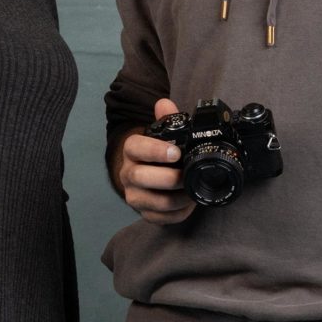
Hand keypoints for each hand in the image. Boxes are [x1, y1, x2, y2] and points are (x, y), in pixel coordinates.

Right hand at [117, 97, 195, 224]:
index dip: (155, 151)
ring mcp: (134, 195)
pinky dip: (177, 214)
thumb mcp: (162, 135)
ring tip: (193, 191)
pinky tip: (188, 205)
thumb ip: (166, 119)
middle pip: (140, 177)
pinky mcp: (143, 213)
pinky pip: (158, 219)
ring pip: (151, 201)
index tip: (175, 152)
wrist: (148, 175)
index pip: (136, 148)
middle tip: (187, 175)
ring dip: (176, 198)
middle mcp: (128, 174)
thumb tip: (165, 103)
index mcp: (132, 151)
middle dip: (167, 178)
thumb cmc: (158, 154)